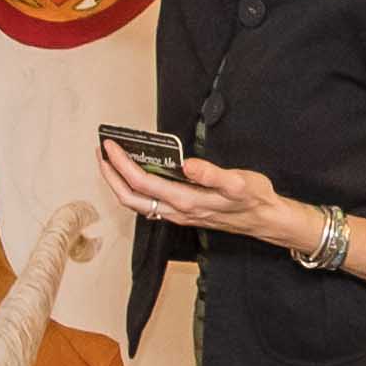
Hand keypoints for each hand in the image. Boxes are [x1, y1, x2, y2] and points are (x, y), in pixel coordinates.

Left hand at [98, 142, 303, 251]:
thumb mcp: (239, 183)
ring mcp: (177, 214)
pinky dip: (134, 188)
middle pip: (130, 197)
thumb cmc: (253, 199)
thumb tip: (188, 165)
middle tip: (101, 151)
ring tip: (111, 161)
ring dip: (119, 182)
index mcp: (186, 201)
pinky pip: (148, 203)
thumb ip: (213, 175)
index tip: (111, 146)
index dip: (122, 164)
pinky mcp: (181, 212)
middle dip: (111, 175)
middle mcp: (177, 211)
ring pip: (137, 202)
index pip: (142, 183)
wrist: (264, 219)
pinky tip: (135, 175)